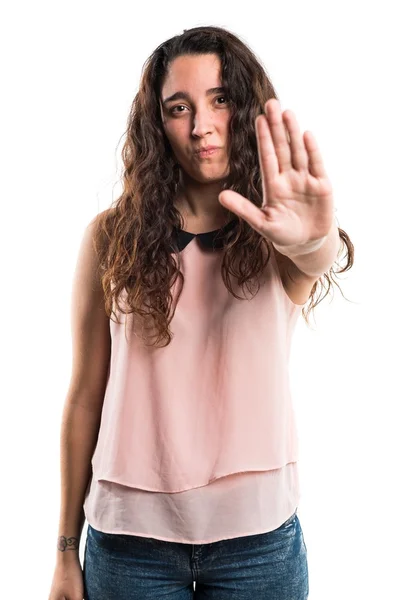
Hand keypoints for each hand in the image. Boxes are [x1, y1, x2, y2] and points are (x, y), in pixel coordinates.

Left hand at [218, 98, 333, 252]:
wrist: (306, 244)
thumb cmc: (282, 233)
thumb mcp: (261, 222)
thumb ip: (243, 208)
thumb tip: (221, 196)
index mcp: (273, 184)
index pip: (267, 157)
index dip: (263, 138)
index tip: (258, 119)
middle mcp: (289, 177)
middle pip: (282, 148)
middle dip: (277, 127)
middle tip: (271, 103)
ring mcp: (305, 180)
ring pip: (298, 152)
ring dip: (293, 133)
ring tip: (287, 113)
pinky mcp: (322, 186)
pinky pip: (316, 165)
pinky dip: (312, 151)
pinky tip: (306, 135)